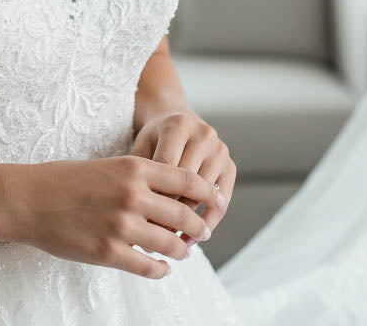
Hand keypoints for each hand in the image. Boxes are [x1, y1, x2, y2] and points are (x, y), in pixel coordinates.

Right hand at [4, 156, 219, 278]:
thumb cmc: (67, 179)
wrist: (30, 198)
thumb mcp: (109, 166)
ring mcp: (122, 225)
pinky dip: (160, 269)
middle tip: (203, 233)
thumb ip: (139, 176)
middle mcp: (133, 194)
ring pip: (171, 243)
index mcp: (134, 168)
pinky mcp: (109, 251)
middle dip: (199, 226)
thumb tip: (170, 191)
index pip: (185, 178)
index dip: (206, 191)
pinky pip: (148, 266)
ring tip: (183, 252)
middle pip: (184, 213)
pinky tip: (162, 268)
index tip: (217, 200)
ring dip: (182, 250)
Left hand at [129, 110, 235, 242]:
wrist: (177, 122)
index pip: (166, 166)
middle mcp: (203, 134)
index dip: (154, 195)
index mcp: (177, 125)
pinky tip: (191, 240)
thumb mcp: (141, 147)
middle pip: (187, 182)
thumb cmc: (154, 141)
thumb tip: (135, 217)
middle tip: (154, 239)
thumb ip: (140, 175)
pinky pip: (222, 202)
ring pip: (204, 195)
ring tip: (170, 244)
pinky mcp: (231, 166)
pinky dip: (207, 223)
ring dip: (188, 223)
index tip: (140, 221)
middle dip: (170, 212)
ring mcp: (220, 150)